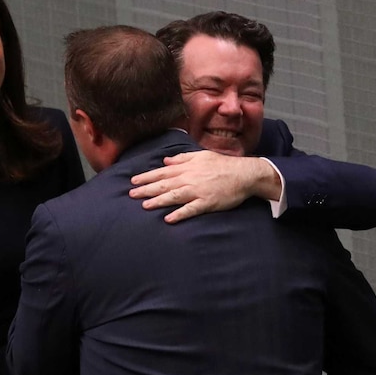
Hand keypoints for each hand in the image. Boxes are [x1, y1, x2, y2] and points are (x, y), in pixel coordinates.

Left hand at [129, 151, 280, 222]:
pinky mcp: (207, 202)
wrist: (244, 174)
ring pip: (174, 196)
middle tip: (131, 194)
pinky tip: (168, 219)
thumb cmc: (223, 164)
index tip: (133, 182)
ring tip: (144, 206)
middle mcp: (189, 179)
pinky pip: (191, 209)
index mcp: (187, 168)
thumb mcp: (201, 156)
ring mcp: (198, 191)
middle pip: (164, 184)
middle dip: (146, 189)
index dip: (146, 177)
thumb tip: (166, 161)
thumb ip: (182, 158)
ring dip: (158, 201)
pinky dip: (179, 213)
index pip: (162, 172)